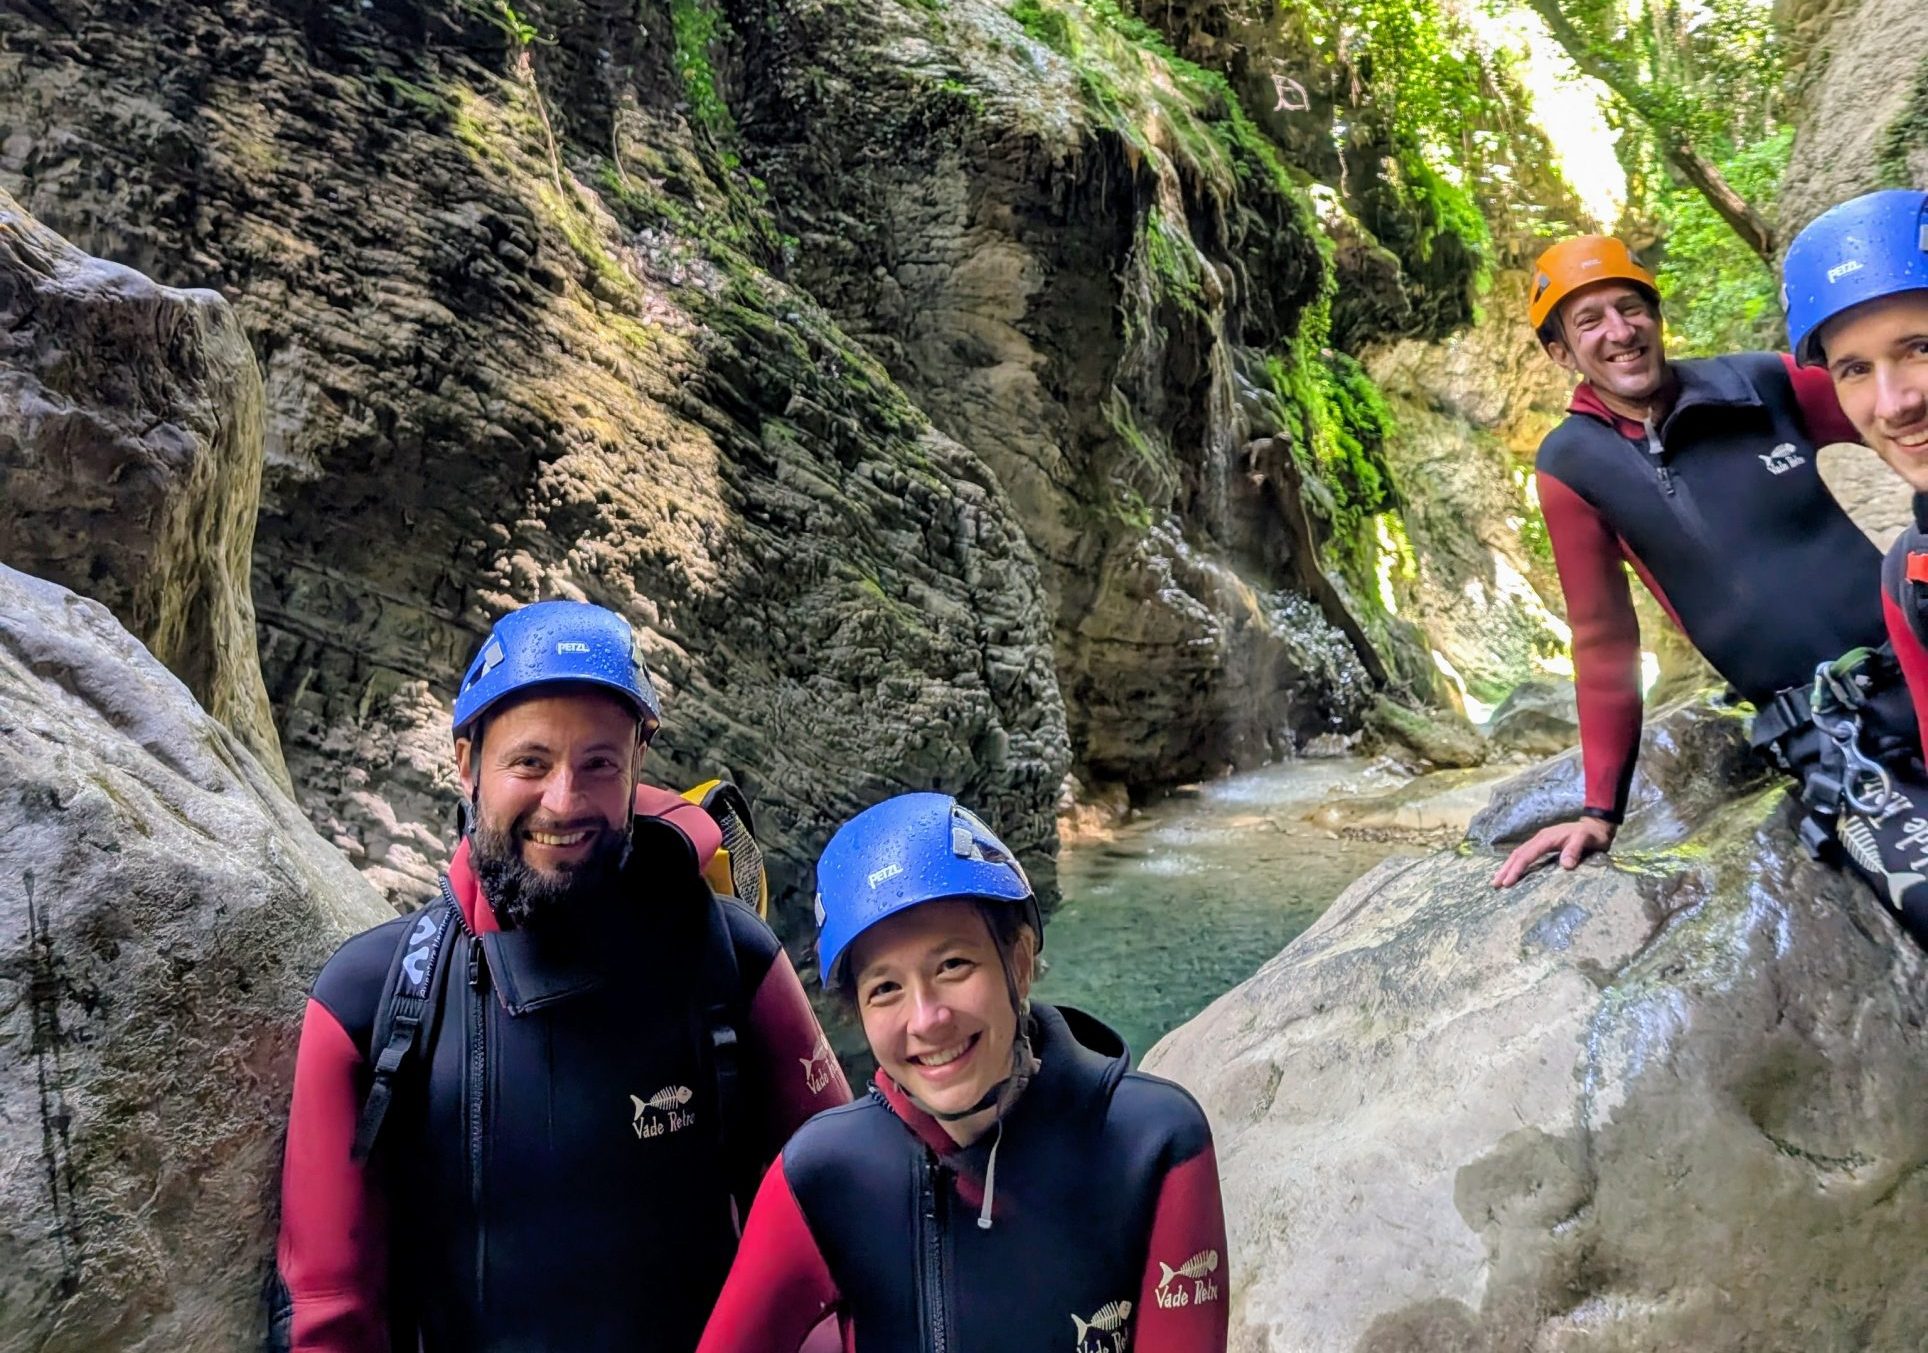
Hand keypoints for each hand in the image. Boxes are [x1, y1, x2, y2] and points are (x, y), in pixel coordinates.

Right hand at [1490, 817, 1614, 887]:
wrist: (1596, 827)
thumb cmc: (1591, 836)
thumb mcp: (1585, 840)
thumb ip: (1574, 850)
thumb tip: (1565, 866)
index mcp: (1546, 838)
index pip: (1526, 855)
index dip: (1516, 869)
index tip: (1508, 883)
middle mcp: (1539, 839)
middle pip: (1517, 854)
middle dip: (1505, 869)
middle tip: (1495, 884)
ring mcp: (1540, 841)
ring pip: (1519, 854)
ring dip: (1508, 867)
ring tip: (1498, 881)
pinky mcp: (1544, 846)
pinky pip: (1525, 855)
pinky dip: (1516, 864)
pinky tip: (1513, 872)